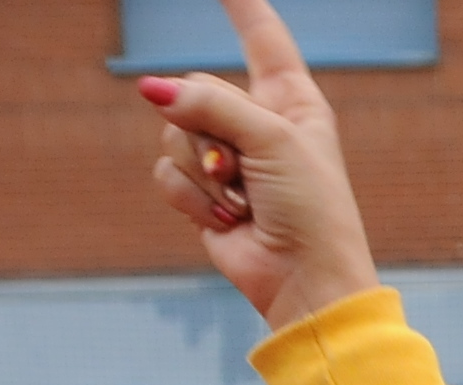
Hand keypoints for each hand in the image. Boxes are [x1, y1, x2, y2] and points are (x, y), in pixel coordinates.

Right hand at [141, 0, 377, 329]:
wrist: (304, 280)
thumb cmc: (310, 208)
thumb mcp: (270, 140)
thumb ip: (211, 103)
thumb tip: (152, 90)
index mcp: (291, 100)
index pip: (262, 37)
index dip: (242, 6)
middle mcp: (257, 122)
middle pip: (196, 87)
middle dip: (209, 129)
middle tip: (242, 169)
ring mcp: (227, 157)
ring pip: (174, 132)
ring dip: (204, 172)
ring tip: (243, 201)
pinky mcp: (203, 192)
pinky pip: (167, 173)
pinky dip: (194, 200)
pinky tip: (229, 221)